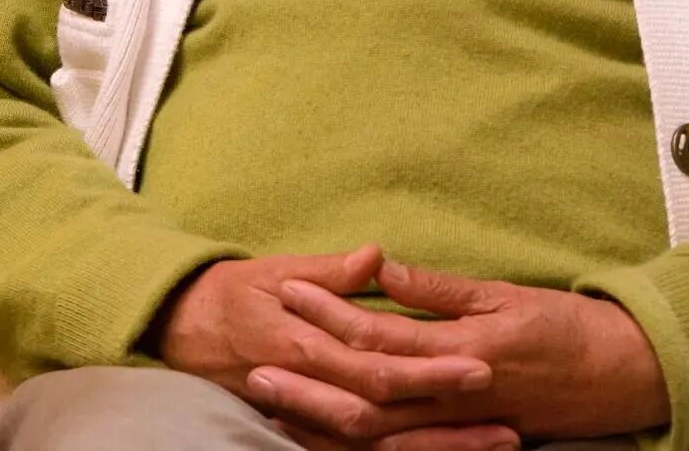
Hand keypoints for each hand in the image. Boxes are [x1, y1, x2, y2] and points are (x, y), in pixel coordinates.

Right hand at [153, 242, 505, 435]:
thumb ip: (330, 272)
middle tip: (507, 415)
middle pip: (387, 416)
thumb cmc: (235, 293)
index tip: (480, 364)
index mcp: (303, 344)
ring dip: (438, 447)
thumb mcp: (278, 271)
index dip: (429, 370)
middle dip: (448, 420)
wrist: (180, 329)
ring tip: (500, 443)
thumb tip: (375, 256)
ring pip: (379, 447)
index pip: (376, 365)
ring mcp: (305, 422)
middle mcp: (307, 391)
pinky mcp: (305, 436)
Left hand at [248, 257, 670, 449]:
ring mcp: (456, 427)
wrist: (621, 378)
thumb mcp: (503, 295)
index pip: (380, 335)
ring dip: (321, 418)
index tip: (290, 289)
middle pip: (366, 396)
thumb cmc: (565, 327)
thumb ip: (439, 289)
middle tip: (256, 360)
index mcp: (462, 348)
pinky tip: (323, 432)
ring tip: (275, 399)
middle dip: (309, 380)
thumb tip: (381, 268)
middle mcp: (453, 395)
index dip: (331, 313)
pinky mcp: (463, 443)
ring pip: (376, 434)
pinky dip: (358, 444)